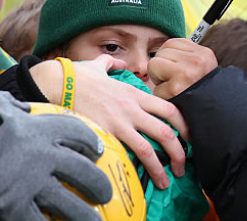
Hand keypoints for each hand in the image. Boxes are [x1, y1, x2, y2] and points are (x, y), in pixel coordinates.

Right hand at [0, 91, 110, 220]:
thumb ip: (15, 108)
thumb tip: (23, 111)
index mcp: (39, 127)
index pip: (78, 132)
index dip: (91, 142)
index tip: (97, 151)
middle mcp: (42, 154)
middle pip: (83, 171)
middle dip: (98, 184)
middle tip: (104, 193)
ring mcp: (30, 181)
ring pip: (69, 204)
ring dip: (86, 215)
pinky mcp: (13, 203)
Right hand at [31, 56, 188, 189]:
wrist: (57, 83)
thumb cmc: (76, 76)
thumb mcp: (100, 65)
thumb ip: (113, 64)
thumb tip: (119, 64)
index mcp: (134, 93)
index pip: (169, 110)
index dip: (184, 126)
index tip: (188, 138)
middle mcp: (132, 108)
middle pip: (166, 132)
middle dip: (179, 152)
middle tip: (183, 165)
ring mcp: (119, 122)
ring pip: (149, 149)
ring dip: (160, 168)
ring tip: (165, 182)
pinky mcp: (105, 133)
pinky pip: (125, 153)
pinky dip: (135, 168)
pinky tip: (138, 178)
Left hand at [149, 38, 217, 100]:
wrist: (212, 118)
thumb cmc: (199, 95)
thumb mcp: (200, 69)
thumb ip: (185, 56)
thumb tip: (163, 49)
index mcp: (204, 54)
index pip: (172, 43)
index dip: (169, 58)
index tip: (178, 72)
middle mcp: (197, 61)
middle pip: (162, 52)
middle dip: (163, 67)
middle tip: (176, 82)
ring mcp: (186, 73)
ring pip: (154, 63)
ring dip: (159, 78)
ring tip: (174, 88)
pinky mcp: (175, 88)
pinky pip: (154, 80)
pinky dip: (159, 91)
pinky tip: (171, 96)